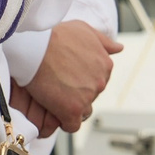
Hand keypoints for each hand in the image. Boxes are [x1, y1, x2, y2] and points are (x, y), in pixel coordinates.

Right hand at [13, 20, 123, 135]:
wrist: (34, 47)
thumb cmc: (54, 35)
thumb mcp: (83, 29)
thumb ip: (103, 41)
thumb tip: (119, 49)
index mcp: (105, 64)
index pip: (98, 80)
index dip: (81, 79)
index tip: (67, 75)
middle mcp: (100, 82)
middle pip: (91, 95)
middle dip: (77, 92)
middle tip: (58, 84)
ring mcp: (87, 97)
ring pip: (82, 110)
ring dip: (71, 107)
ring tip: (54, 96)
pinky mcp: (72, 110)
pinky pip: (72, 125)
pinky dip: (63, 121)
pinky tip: (53, 111)